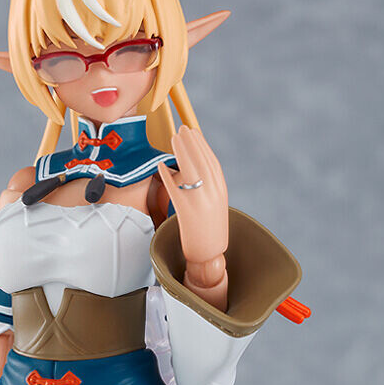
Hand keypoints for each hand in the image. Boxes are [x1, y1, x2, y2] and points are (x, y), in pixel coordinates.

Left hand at [157, 126, 227, 266]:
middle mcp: (213, 194)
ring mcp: (201, 202)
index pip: (212, 162)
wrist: (210, 255)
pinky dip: (168, 175)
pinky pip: (175, 189)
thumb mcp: (215, 205)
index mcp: (221, 191)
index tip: (194, 132)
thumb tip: (195, 170)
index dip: (202, 145)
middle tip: (182, 129)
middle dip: (191, 143)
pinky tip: (162, 165)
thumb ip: (208, 187)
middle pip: (201, 161)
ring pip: (190, 170)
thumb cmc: (209, 230)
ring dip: (182, 152)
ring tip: (174, 139)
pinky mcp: (186, 212)